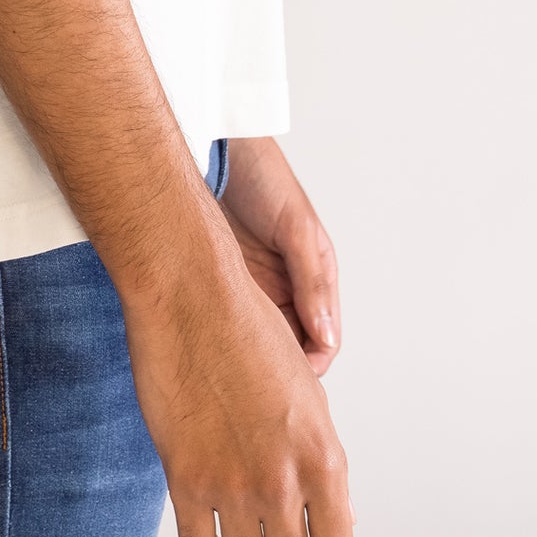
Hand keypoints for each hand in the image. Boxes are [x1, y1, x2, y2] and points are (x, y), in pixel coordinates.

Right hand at [119, 199, 352, 536]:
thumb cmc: (249, 331)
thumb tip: (340, 519)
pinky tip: (200, 514)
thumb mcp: (307, 395)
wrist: (192, 294)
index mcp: (324, 457)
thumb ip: (322, 463)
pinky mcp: (185, 479)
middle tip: (265, 532)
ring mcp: (233, 483)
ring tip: (232, 523)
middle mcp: (284, 479)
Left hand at [218, 137, 342, 377]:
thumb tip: (326, 338)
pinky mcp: (219, 281)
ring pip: (259, 340)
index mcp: (314, 279)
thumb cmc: (262, 177)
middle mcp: (285, 289)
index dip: (310, 366)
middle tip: (259, 390)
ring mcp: (252, 288)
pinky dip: (223, 335)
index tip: (291, 383)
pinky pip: (227, 321)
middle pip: (289, 349)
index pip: (321, 342)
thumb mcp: (296, 227)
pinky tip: (210, 344)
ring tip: (233, 372)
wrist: (214, 146)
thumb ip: (312, 281)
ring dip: (252, 358)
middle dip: (280, 372)